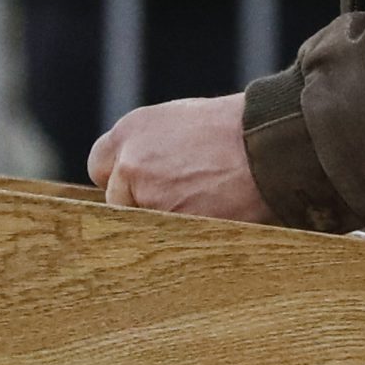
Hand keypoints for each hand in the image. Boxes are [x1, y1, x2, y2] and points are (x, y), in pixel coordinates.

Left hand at [88, 94, 277, 223]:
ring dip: (164, 226)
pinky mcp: (168, 228)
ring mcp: (146, 199)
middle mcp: (129, 164)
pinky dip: (182, 240)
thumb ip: (148, 146)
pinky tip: (209, 220)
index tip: (138, 186)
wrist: (265, 146)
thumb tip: (134, 174)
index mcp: (130, 131)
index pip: (99, 166)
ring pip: (141, 227)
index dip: (121, 178)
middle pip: (117, 202)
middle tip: (177, 200)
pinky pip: (164, 243)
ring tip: (203, 207)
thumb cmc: (231, 130)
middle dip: (140, 205)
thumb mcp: (178, 122)